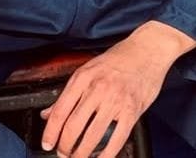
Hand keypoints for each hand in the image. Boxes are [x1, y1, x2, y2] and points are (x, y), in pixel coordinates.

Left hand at [41, 21, 195, 157]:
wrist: (149, 48)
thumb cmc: (119, 57)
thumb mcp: (88, 69)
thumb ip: (69, 93)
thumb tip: (48, 113)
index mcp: (83, 78)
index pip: (59, 112)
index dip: (50, 133)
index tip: (47, 144)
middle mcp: (98, 89)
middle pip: (73, 127)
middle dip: (64, 147)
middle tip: (63, 153)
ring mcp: (116, 100)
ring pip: (92, 136)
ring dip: (82, 153)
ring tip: (79, 157)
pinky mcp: (132, 110)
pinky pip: (117, 139)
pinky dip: (107, 154)